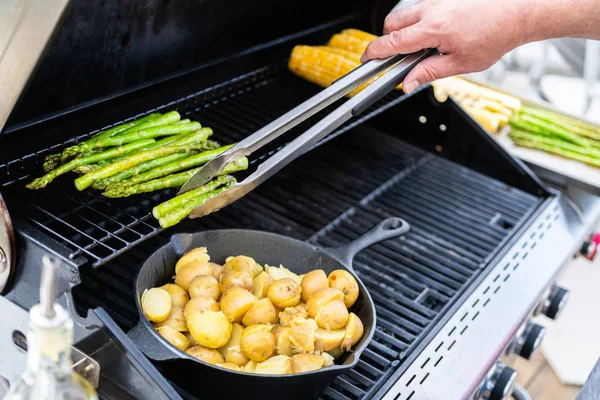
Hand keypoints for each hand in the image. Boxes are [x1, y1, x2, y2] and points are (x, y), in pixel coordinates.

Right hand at [361, 0, 531, 92]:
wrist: (518, 11)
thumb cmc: (495, 35)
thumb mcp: (461, 63)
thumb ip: (429, 73)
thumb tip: (408, 84)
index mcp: (434, 29)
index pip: (393, 41)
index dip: (375, 51)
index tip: (365, 59)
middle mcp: (432, 10)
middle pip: (391, 23)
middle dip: (388, 40)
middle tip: (398, 56)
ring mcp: (437, 0)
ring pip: (405, 15)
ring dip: (405, 31)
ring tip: (423, 46)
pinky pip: (421, 9)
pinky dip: (420, 22)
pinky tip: (439, 34)